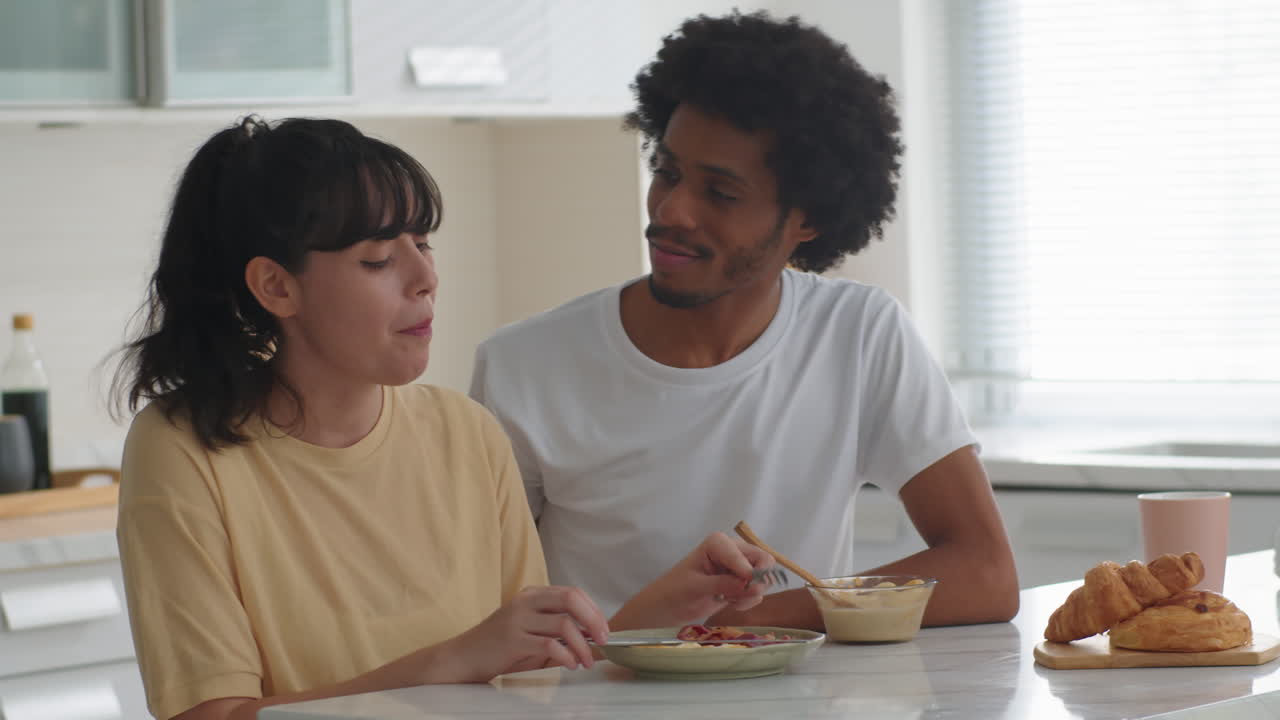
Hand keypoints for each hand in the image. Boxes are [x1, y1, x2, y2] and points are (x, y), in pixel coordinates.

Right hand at [439, 585, 609, 682]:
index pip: (572, 593)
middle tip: (604, 640)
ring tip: (586, 660)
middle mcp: (525, 601)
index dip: (593, 610)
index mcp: (532, 594)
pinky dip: (566, 656)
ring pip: (564, 624)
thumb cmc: (499, 646)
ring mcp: (517, 619)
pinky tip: (570, 664)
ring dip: (582, 645)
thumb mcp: (530, 631)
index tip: (604, 629)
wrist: (463, 657)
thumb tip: (592, 636)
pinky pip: (549, 645)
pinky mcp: (512, 640)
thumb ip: (557, 630)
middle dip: (594, 620)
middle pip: (571, 600)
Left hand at [610, 531, 775, 629]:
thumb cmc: (674, 592)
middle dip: (756, 581)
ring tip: (731, 601)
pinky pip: (757, 591)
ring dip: (752, 593)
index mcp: (719, 543)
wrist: (665, 608)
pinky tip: (731, 604)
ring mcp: (737, 567)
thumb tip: (754, 585)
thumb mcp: (697, 587)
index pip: (749, 554)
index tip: (743, 587)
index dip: (751, 572)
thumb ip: (726, 584)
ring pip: (763, 577)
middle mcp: (731, 551)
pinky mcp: (738, 583)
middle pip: (763, 561)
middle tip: (740, 595)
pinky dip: (749, 600)